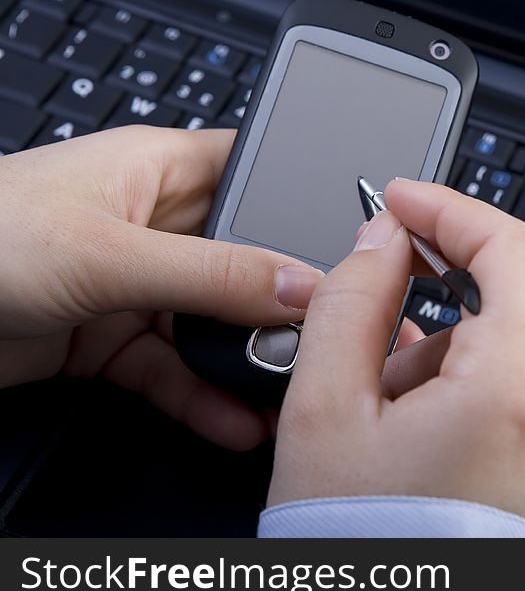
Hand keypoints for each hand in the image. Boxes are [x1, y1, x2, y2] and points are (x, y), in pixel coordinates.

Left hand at [0, 126, 324, 449]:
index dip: (304, 202)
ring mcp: (137, 286)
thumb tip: (298, 285)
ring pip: (214, 324)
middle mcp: (157, 227)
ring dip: (247, 360)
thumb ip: (210, 274)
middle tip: (325, 337)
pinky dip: (203, 398)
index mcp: (159, 170)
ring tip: (286, 392)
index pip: (257, 172)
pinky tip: (233, 420)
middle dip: (284, 301)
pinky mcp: (115, 340)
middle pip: (245, 261)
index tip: (350, 249)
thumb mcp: (107, 252)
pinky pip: (176, 370)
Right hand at [268, 178, 524, 533]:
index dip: (451, 208)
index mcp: (514, 393)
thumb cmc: (361, 546)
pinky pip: (516, 382)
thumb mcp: (325, 409)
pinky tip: (407, 411)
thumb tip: (381, 240)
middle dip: (448, 267)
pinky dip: (462, 371)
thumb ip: (351, 300)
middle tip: (384, 266)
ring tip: (379, 387)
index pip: (511, 250)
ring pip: (514, 335)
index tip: (401, 197)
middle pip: (521, 287)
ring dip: (447, 330)